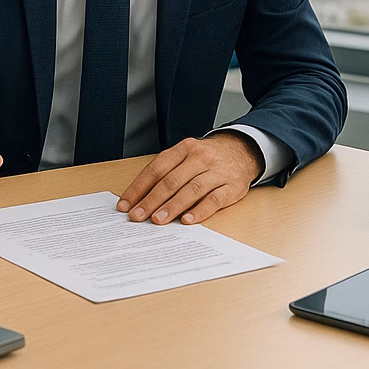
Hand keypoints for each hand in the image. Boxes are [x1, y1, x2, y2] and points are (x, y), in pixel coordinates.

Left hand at [116, 133, 263, 225]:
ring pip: (191, 189)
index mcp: (184, 149)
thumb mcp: (186, 156)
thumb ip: (166, 172)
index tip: (126, 204)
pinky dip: (200, 210)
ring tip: (158, 220)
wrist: (243, 151)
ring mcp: (217, 172)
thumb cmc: (207, 158)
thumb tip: (139, 198)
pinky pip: (215, 200)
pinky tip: (188, 220)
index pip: (157, 168)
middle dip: (151, 200)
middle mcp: (200, 158)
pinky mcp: (232, 187)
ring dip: (172, 206)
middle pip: (172, 180)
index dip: (139, 187)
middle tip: (137, 216)